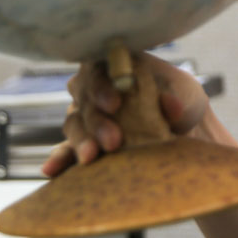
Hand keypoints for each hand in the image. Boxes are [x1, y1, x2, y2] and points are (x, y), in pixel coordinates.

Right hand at [41, 52, 208, 176]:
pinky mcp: (85, 143)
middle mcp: (95, 88)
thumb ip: (177, 97)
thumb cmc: (181, 101)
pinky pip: (66, 150)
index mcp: (115, 66)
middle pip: (85, 101)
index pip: (99, 69)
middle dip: (97, 122)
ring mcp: (87, 116)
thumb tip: (171, 106)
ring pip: (74, 124)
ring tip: (91, 158)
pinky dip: (59, 160)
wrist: (185, 129)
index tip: (115, 104)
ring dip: (81, 141)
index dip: (102, 86)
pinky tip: (52, 171)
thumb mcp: (186, 94)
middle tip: (112, 141)